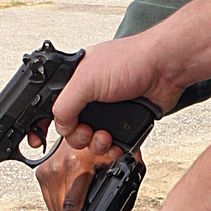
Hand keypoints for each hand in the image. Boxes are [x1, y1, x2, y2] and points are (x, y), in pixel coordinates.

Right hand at [34, 141, 123, 210]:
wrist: (90, 122)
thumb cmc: (109, 141)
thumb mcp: (125, 162)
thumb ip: (124, 190)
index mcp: (78, 164)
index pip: (70, 205)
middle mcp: (58, 166)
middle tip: (87, 210)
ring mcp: (47, 168)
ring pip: (53, 206)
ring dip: (66, 209)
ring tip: (81, 195)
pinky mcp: (41, 169)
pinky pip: (48, 196)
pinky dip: (60, 199)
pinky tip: (73, 189)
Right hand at [52, 35, 181, 151]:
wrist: (165, 68)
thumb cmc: (130, 60)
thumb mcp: (85, 80)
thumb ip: (64, 105)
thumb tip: (60, 126)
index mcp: (76, 82)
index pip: (52, 107)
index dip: (46, 123)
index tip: (45, 136)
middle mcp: (91, 97)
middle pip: (72, 129)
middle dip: (78, 137)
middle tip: (87, 132)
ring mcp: (110, 111)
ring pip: (92, 141)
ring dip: (97, 145)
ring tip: (106, 135)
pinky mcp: (127, 123)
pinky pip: (114, 146)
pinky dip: (114, 149)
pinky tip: (117, 143)